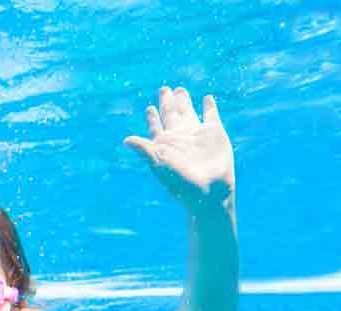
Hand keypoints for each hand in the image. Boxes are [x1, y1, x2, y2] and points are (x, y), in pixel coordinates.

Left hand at [124, 87, 234, 213]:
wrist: (209, 191)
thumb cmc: (181, 181)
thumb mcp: (158, 163)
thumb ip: (144, 149)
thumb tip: (126, 140)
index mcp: (164, 143)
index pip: (156, 126)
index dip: (152, 117)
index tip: (149, 108)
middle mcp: (180, 136)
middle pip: (171, 115)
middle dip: (167, 103)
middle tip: (164, 89)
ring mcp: (197, 134)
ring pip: (189, 112)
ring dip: (184, 101)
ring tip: (180, 90)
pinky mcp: (215, 132)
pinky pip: (211, 115)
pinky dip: (209, 106)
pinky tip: (207, 98)